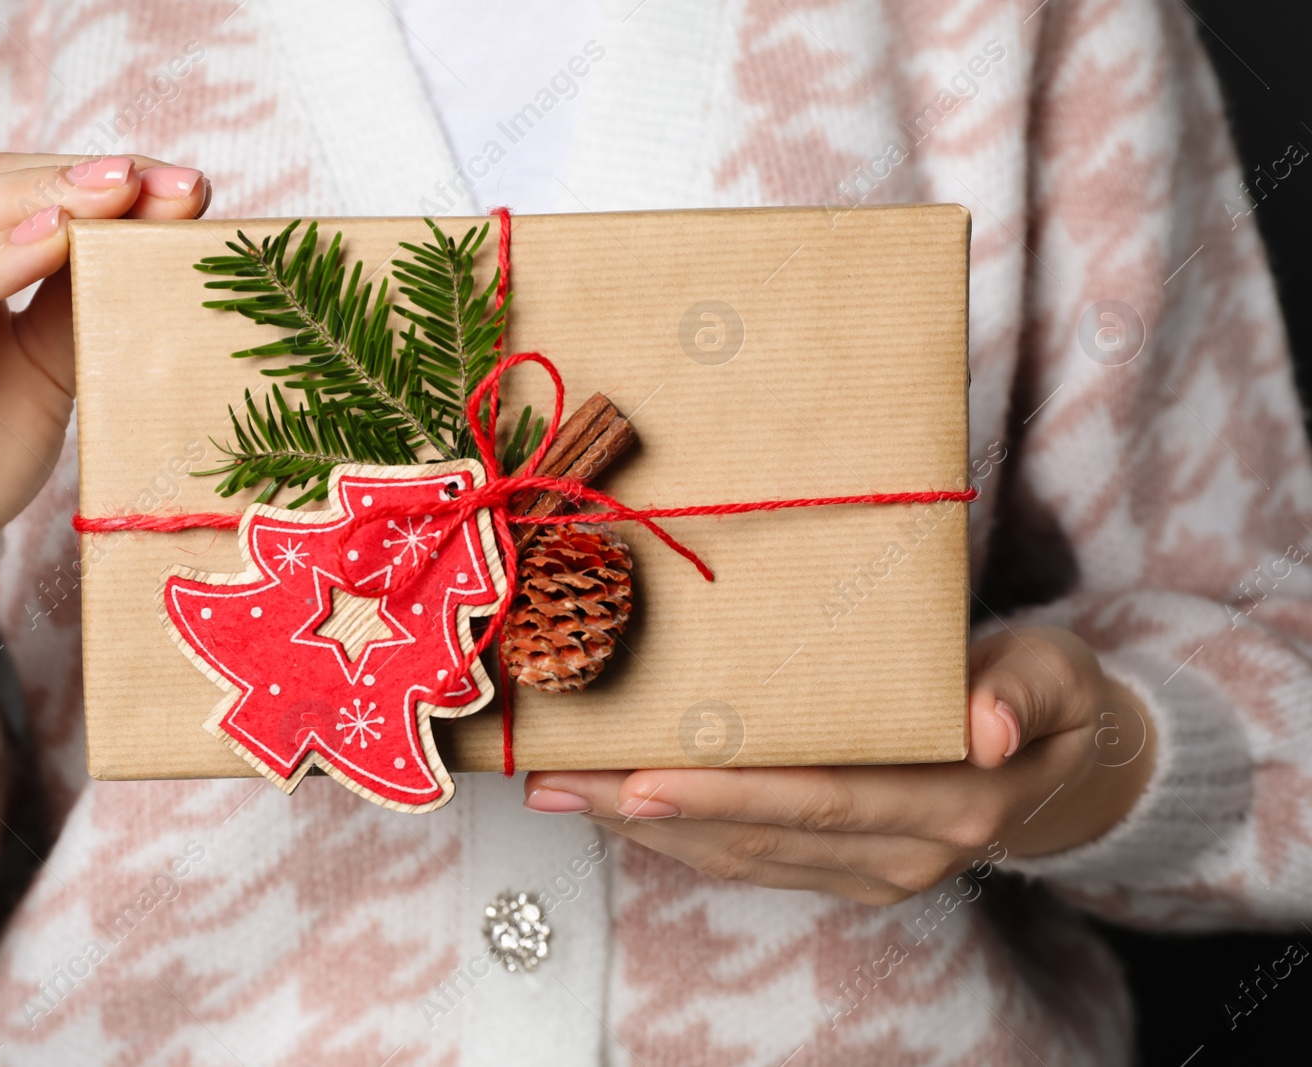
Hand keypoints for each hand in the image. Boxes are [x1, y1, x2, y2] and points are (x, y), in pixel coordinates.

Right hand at [0, 154, 209, 637]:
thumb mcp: (52, 365)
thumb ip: (85, 297)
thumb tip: (164, 224)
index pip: (5, 184)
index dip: (89, 174)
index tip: (182, 180)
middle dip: (69, 179)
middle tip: (156, 178)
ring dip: (29, 206)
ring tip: (112, 197)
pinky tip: (48, 248)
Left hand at [523, 627, 1155, 903]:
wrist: (1069, 764)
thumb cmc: (1047, 695)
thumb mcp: (1057, 674)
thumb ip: (1023, 693)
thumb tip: (988, 726)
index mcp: (950, 804)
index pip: (819, 799)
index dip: (726, 793)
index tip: (640, 776)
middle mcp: (903, 854)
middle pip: (755, 835)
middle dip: (647, 810)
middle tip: (556, 781)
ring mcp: (870, 871)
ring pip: (737, 855)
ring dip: (641, 826)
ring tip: (558, 789)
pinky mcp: (843, 869)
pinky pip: (746, 858)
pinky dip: (674, 832)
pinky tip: (614, 804)